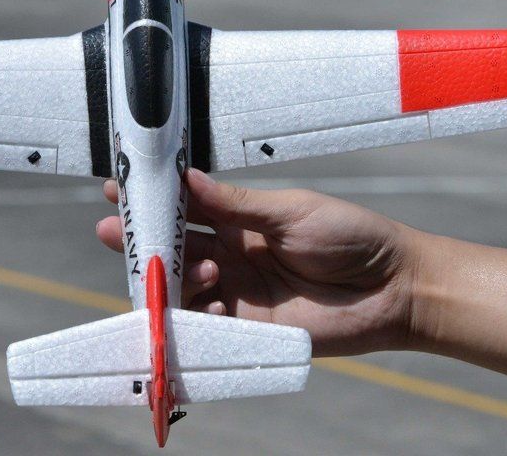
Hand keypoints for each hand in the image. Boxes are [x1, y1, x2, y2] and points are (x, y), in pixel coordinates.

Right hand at [96, 168, 417, 356]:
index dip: (154, 198)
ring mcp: (237, 291)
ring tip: (203, 268)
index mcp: (240, 220)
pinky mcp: (247, 327)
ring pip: (183, 284)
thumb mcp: (291, 211)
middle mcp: (231, 254)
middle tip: (114, 230)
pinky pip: (205, 322)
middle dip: (143, 239)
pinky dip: (198, 314)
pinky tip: (212, 303)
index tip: (119, 186)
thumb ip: (236, 203)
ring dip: (177, 275)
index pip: (186, 207)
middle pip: (175, 246)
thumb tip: (188, 179)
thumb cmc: (349, 237)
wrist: (392, 288)